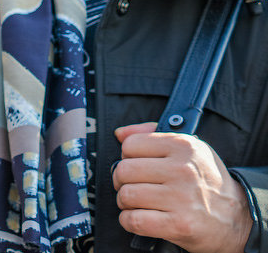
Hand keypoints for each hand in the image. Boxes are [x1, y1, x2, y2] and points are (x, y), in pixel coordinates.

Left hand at [113, 122, 252, 252]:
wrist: (237, 219)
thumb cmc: (207, 182)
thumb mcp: (189, 148)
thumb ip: (152, 134)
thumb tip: (120, 133)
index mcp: (183, 146)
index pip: (130, 145)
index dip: (127, 156)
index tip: (136, 165)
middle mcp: (183, 170)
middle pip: (124, 170)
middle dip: (121, 181)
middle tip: (133, 186)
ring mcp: (181, 198)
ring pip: (126, 195)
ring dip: (126, 202)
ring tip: (138, 202)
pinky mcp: (179, 224)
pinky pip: (134, 220)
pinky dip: (129, 221)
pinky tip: (140, 217)